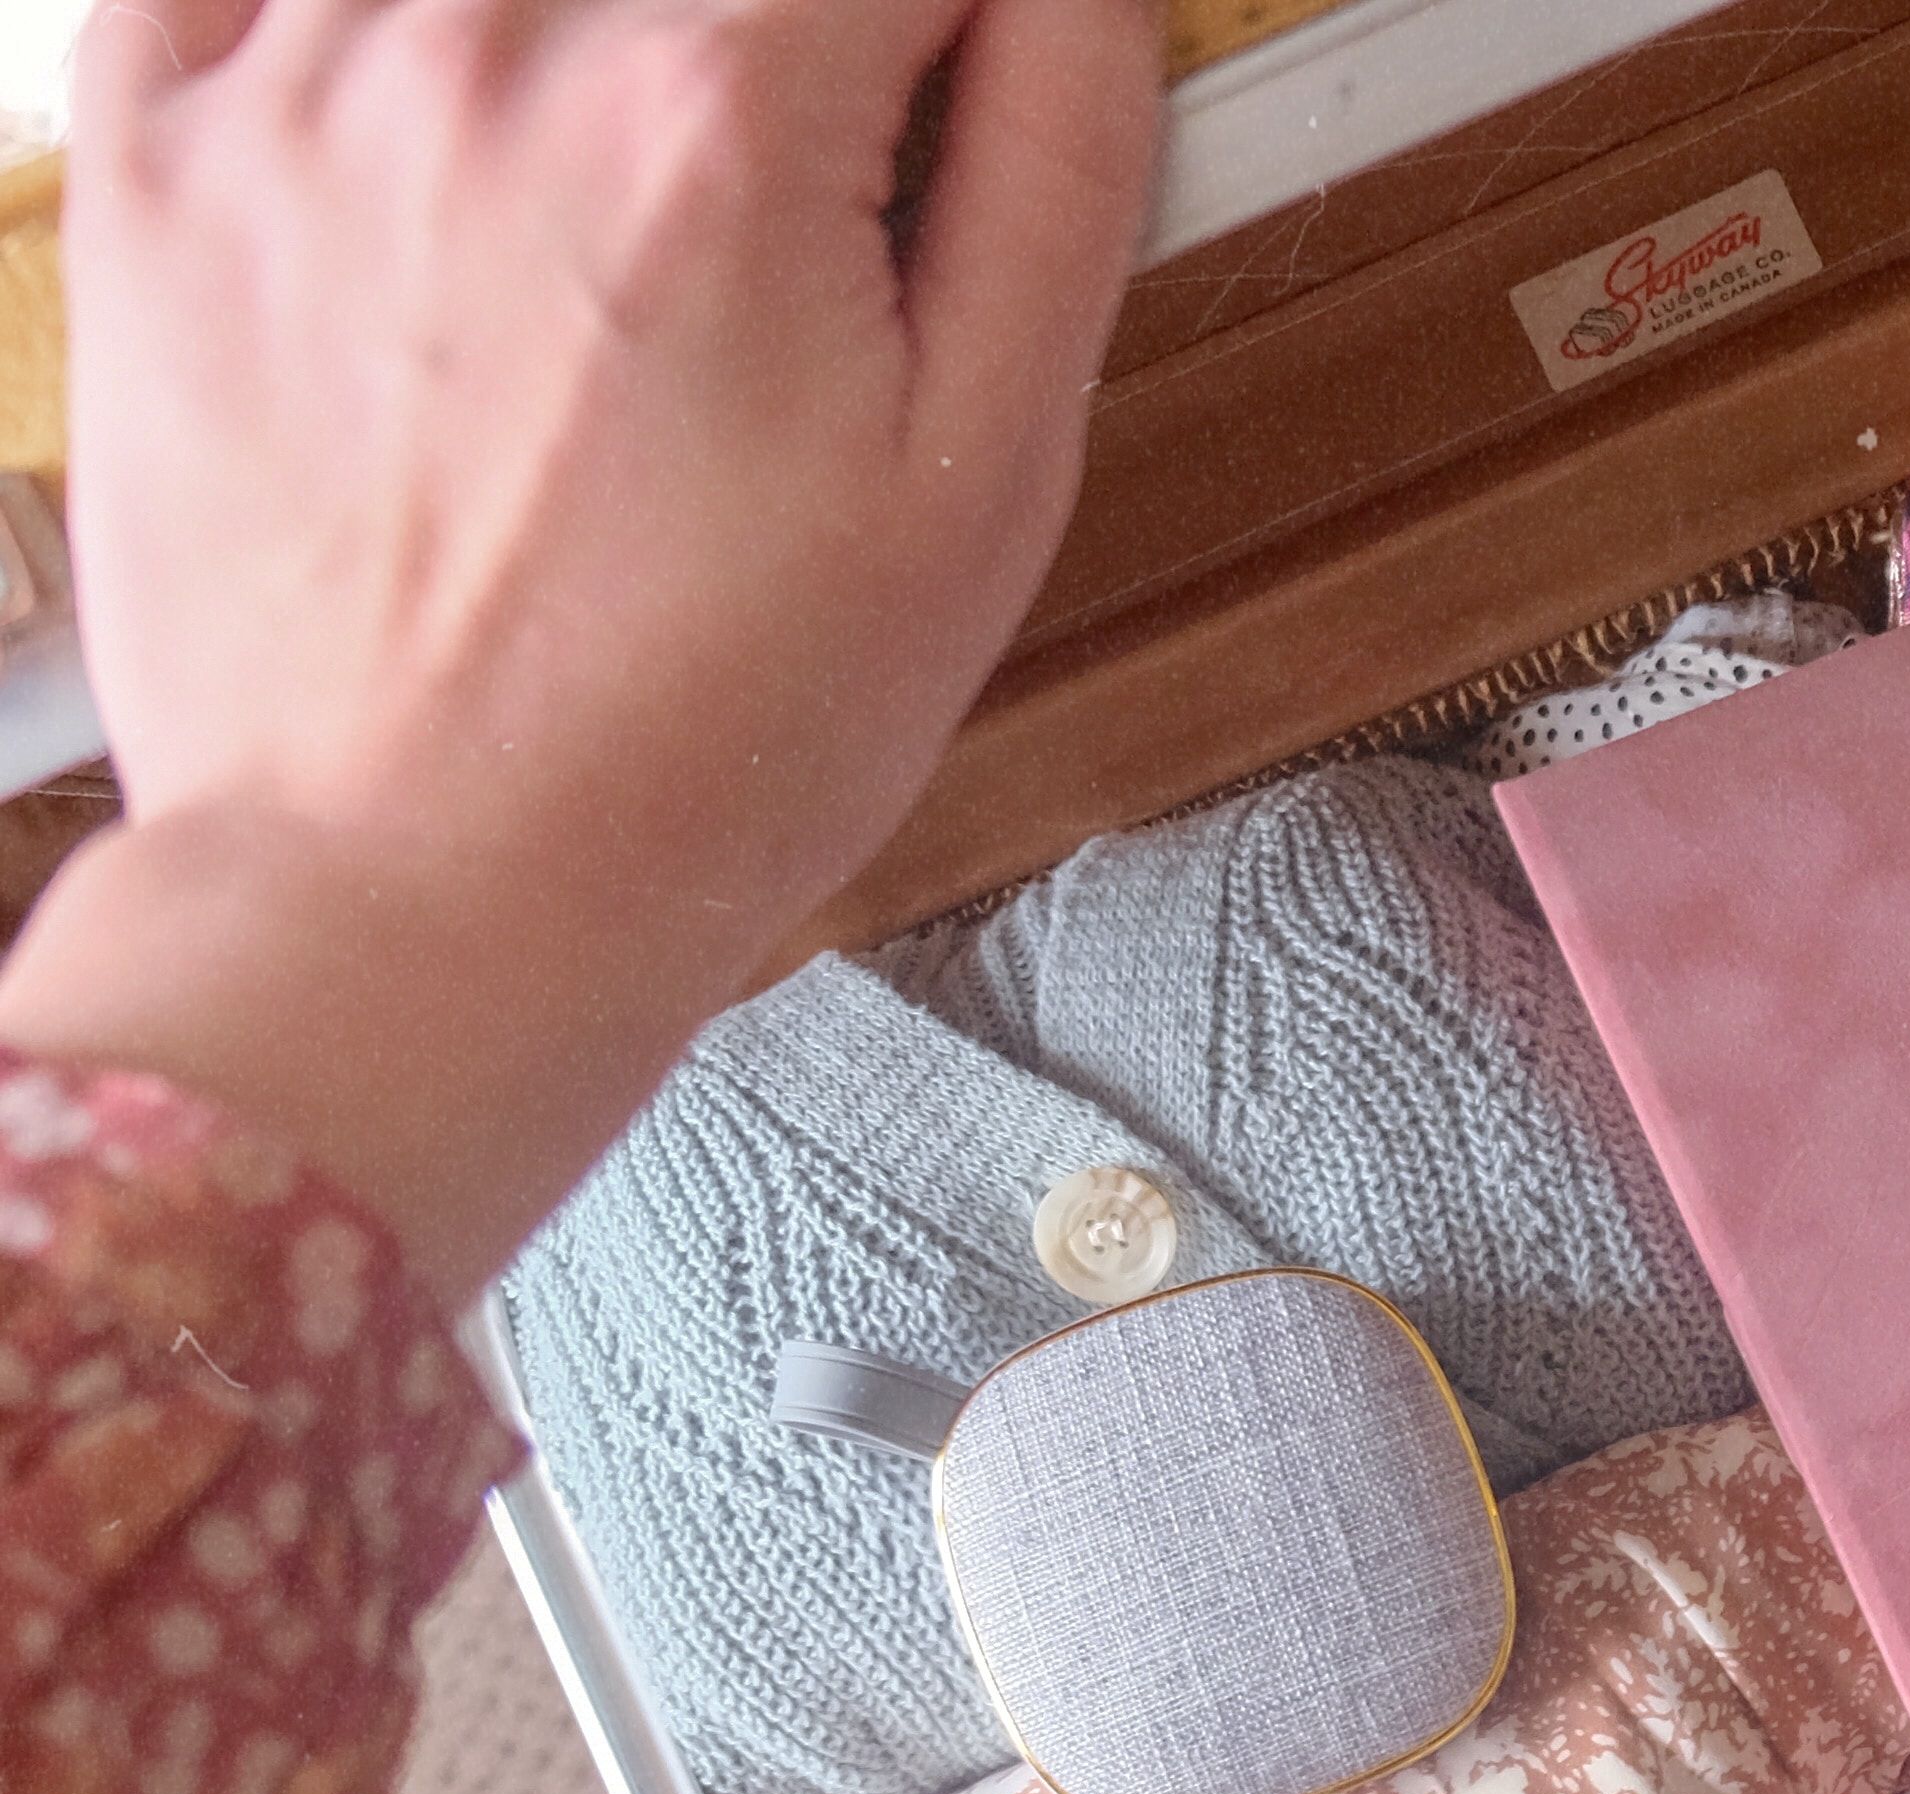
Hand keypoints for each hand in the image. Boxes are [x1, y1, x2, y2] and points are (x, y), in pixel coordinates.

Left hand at [0, 0, 1155, 1298]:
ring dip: (593, 69)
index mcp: (720, 111)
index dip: (965, 39)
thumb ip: (1060, 164)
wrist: (410, 900)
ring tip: (626, 264)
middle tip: (789, 267)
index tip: (950, 133)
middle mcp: (494, 47)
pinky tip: (438, 149)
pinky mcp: (157, 155)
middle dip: (786, 80)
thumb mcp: (987, 475)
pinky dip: (360, 32)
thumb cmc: (703, 737)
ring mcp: (296, 84)